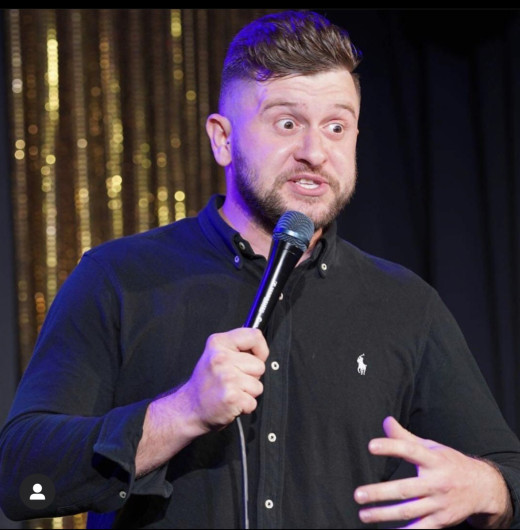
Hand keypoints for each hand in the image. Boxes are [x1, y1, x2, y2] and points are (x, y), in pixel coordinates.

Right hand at [185, 327, 268, 429]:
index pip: (255, 336)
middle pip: (260, 365)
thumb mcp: (216, 353)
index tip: (255, 357)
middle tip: (233, 380)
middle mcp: (221, 358)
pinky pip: (253, 402)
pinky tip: (231, 401)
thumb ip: (237, 347)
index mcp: (218, 343)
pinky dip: (245, 406)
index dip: (261, 350)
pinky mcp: (231, 397)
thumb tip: (259, 347)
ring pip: (258, 385)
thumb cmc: (205, 382)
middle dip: (251, 376)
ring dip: (248, 392)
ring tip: (231, 390)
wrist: (190, 407)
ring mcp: (227, 377)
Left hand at [353, 417, 511, 528]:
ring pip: (408, 511)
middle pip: (405, 489)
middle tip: (358, 494)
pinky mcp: (441, 521)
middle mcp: (437, 482)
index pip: (410, 451)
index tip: (371, 446)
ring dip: (384, 514)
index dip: (391, 447)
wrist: (482, 487)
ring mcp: (439, 504)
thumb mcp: (430, 447)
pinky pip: (420, 529)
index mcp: (433, 460)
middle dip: (380, 493)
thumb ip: (405, 437)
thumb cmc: (449, 463)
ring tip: (363, 514)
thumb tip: (386, 421)